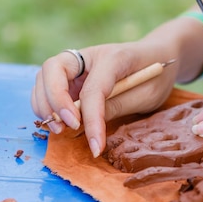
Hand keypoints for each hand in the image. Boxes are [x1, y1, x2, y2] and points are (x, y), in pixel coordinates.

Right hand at [31, 42, 177, 156]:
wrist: (159, 57)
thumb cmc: (155, 75)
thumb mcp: (146, 95)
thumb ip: (117, 106)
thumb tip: (87, 124)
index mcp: (113, 57)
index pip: (93, 88)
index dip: (91, 119)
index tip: (95, 145)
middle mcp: (89, 55)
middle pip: (52, 69)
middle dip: (53, 101)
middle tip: (65, 127)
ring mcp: (77, 65)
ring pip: (43, 77)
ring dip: (44, 105)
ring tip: (59, 129)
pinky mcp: (71, 76)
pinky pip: (47, 87)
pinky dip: (45, 105)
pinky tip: (58, 123)